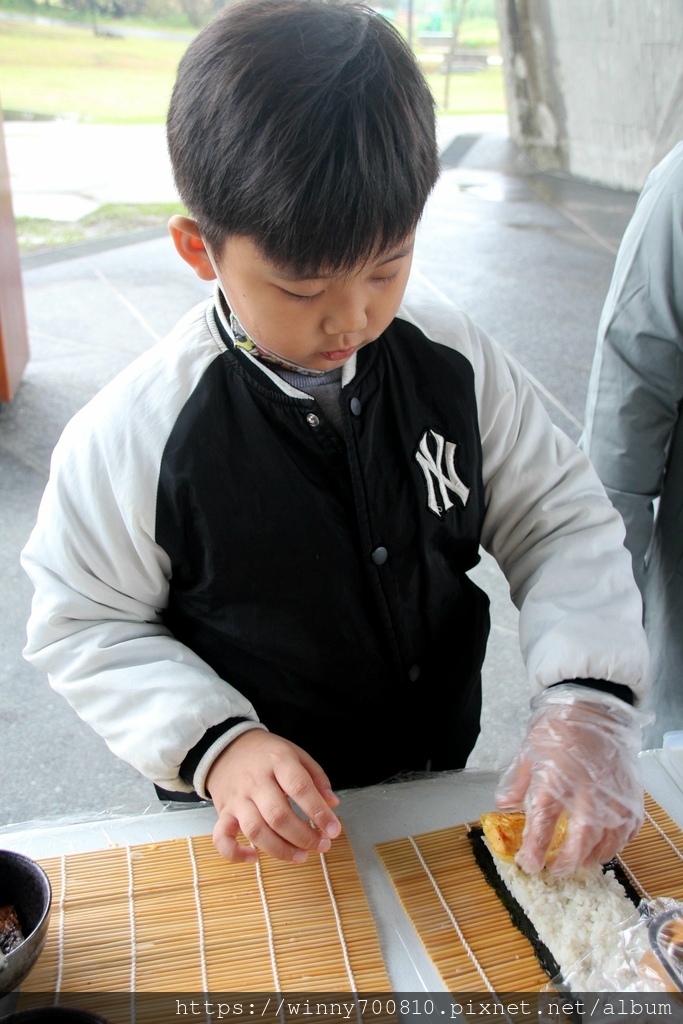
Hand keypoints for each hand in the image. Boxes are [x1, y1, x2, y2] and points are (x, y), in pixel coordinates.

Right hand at [206, 729, 340, 863]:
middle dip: (303, 836)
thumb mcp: (296, 754)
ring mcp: (237, 798)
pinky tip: (254, 858)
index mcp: (278, 761)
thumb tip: (332, 804)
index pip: (300, 788)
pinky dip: (235, 853)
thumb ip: (316, 778)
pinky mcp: (223, 812)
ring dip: (280, 849)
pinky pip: (222, 838)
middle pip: (278, 815)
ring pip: (255, 830)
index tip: (334, 830)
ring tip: (301, 856)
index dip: (319, 812)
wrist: (227, 746)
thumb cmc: (267, 754)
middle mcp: (256, 781)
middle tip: (321, 845)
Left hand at [496, 684, 650, 875]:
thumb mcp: (528, 751)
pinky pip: (628, 828)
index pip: (543, 823)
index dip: (535, 848)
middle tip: (555, 871)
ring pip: (608, 838)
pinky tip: (605, 847)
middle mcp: (586, 790)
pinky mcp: (630, 793)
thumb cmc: (559, 726)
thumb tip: (505, 805)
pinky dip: (617, 843)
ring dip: (592, 857)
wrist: (592, 706)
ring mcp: (612, 793)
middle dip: (567, 861)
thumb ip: (518, 782)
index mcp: (556, 778)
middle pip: (580, 838)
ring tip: (579, 864)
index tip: (530, 863)